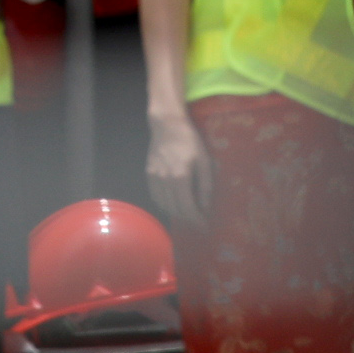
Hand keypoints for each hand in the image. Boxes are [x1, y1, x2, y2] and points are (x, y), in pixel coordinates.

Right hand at [145, 109, 214, 229]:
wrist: (167, 126)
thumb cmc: (190, 141)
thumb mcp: (204, 162)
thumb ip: (205, 186)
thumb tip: (205, 207)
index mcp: (180, 178)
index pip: (188, 208)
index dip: (197, 220)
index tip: (205, 226)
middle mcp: (165, 181)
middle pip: (176, 210)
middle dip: (189, 219)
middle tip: (199, 221)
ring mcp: (154, 178)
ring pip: (165, 205)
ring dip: (177, 213)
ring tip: (188, 213)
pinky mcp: (149, 175)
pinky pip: (156, 197)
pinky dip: (166, 204)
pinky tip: (174, 203)